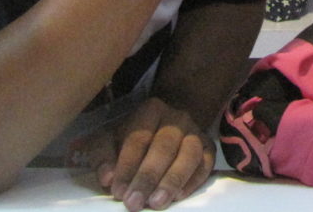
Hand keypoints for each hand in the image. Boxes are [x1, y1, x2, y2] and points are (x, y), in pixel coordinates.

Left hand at [69, 97, 214, 211]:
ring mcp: (196, 131)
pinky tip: (178, 197)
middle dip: (148, 176)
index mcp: (151, 110)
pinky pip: (206, 164)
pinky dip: (193, 181)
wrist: (165, 127)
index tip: (117, 192)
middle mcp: (177, 118)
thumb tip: (107, 177)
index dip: (127, 166)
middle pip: (164, 146)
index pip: (138, 138)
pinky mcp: (208, 148)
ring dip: (173, 180)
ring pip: (189, 153)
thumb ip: (103, 155)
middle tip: (135, 203)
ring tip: (158, 203)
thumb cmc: (133, 139)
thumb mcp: (111, 140)